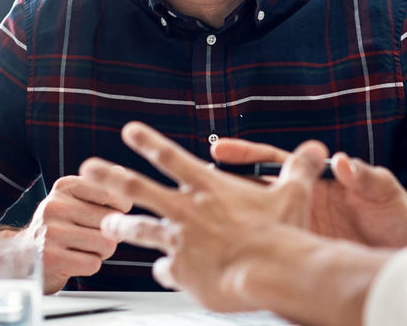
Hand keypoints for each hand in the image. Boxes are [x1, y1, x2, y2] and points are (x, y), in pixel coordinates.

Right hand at [24, 175, 131, 292]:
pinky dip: (90, 266)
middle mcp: (55, 205)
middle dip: (109, 234)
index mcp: (65, 186)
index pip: (112, 194)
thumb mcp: (74, 200)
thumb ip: (100, 188)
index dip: (119, 210)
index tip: (107, 215)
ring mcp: (51, 232)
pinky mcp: (51, 259)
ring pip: (107, 244)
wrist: (23, 255)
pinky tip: (74, 261)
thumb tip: (120, 172)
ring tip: (83, 249)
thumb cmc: (60, 227)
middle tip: (91, 236)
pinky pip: (94, 264)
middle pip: (111, 221)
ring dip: (101, 252)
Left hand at [79, 122, 329, 311]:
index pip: (171, 157)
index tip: (129, 131)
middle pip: (138, 189)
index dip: (148, 142)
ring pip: (140, 230)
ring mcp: (181, 241)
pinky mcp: (182, 272)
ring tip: (107, 226)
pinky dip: (165, 272)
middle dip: (110, 177)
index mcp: (209, 188)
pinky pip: (166, 272)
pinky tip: (163, 275)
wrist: (273, 271)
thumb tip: (317, 149)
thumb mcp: (293, 193)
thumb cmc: (282, 234)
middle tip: (88, 169)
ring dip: (121, 228)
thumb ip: (299, 169)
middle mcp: (188, 211)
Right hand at [211, 138, 406, 247]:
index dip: (245, 155)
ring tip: (195, 227)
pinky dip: (251, 257)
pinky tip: (227, 263)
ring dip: (229, 224)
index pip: (272, 162)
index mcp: (316, 181)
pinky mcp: (304, 253)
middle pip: (252, 193)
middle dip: (221, 189)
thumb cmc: (397, 213)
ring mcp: (300, 229)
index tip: (219, 150)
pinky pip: (272, 254)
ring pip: (256, 224)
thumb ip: (365, 175)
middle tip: (190, 186)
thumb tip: (344, 162)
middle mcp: (302, 203)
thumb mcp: (383, 190)